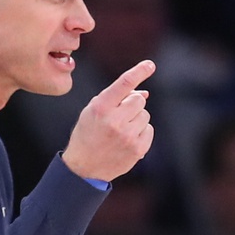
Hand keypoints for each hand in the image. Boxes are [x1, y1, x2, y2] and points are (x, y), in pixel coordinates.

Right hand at [62, 60, 155, 182]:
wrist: (84, 169)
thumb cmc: (88, 135)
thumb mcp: (92, 111)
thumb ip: (116, 98)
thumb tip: (145, 92)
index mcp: (100, 108)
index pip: (124, 84)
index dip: (139, 72)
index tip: (150, 65)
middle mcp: (115, 121)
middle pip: (139, 99)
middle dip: (132, 104)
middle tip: (119, 116)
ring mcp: (128, 136)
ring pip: (145, 114)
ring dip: (136, 119)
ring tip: (120, 130)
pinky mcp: (137, 149)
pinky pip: (149, 129)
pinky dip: (141, 132)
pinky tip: (127, 139)